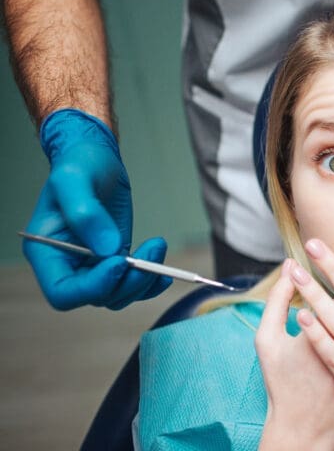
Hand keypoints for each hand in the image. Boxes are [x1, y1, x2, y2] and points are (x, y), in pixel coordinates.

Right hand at [23, 109, 170, 309]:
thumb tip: (107, 249)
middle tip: (151, 253)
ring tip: (157, 246)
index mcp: (46, 253)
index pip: (63, 293)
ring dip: (144, 279)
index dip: (93, 287)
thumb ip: (85, 213)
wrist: (95, 159)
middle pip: (97, 297)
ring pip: (119, 294)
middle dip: (128, 281)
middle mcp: (67, 266)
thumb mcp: (74, 180)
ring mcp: (93, 266)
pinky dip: (150, 282)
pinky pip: (132, 284)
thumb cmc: (78, 165)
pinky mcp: (114, 260)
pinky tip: (163, 269)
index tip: (119, 261)